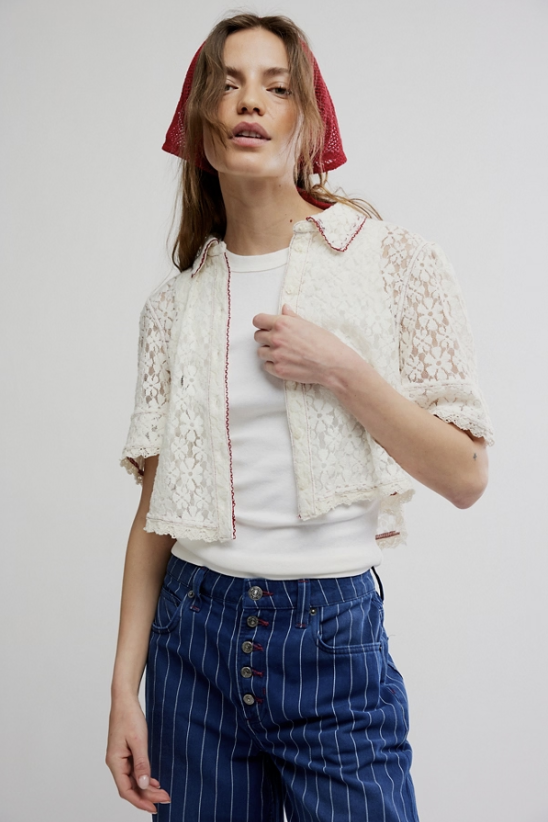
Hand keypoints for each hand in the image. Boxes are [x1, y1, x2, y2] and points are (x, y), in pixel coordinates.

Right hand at [106, 695, 170, 813]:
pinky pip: (133, 771)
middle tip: (166, 799)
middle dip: (147, 796)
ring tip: (162, 793)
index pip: (126, 790)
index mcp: (115, 762)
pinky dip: (144, 778)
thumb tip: (145, 785)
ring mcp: (120, 758)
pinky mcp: (125, 753)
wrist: (125, 699)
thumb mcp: (138, 740)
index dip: (140, 801)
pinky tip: (154, 780)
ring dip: (146, 788)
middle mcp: (115, 763)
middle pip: (130, 787)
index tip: (155, 807)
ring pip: (132, 780)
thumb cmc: (129, 716)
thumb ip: (142, 763)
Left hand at [252, 304, 350, 384]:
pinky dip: (273, 365)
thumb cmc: (325, 343)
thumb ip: (292, 317)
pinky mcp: (278, 370)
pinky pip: (266, 366)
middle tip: (278, 341)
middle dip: (265, 338)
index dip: (261, 323)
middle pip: (257, 336)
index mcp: (282, 324)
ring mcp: (276, 355)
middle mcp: (276, 338)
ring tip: (283, 353)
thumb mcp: (308, 325)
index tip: (265, 327)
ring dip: (268, 352)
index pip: (258, 320)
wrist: (333, 364)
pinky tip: (285, 362)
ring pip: (260, 352)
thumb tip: (284, 309)